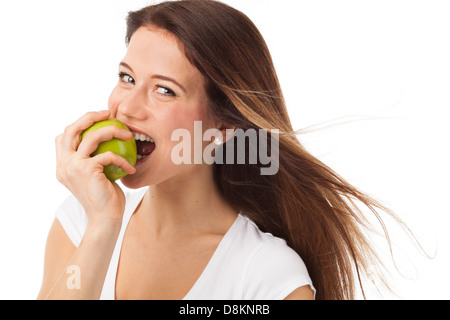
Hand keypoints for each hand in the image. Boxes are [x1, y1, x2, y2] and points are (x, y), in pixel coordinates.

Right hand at [55, 110, 135, 227]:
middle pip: (71, 129)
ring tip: (128, 134)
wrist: (105, 219)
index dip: (79, 123)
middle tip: (109, 114)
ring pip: (91, 136)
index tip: (98, 119)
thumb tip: (108, 141)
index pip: (63, 137)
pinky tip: (132, 167)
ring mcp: (73, 166)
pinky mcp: (87, 170)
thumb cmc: (105, 198)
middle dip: (90, 116)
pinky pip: (108, 155)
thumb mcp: (97, 176)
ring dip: (112, 131)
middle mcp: (63, 164)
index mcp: (63, 165)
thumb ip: (94, 160)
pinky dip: (123, 160)